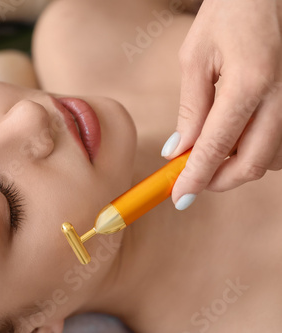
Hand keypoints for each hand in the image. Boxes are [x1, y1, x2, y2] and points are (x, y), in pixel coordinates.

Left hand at [161, 0, 281, 209]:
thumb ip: (191, 108)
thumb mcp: (196, 58)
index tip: (179, 197)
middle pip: (253, 163)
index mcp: (248, 83)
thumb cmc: (228, 14)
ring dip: (239, 165)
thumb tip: (178, 149)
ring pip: (272, 158)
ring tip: (212, 152)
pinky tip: (236, 137)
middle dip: (219, 180)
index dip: (196, 177)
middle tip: (193, 179)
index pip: (217, 146)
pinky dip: (257, 150)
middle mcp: (280, 96)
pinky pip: (281, 141)